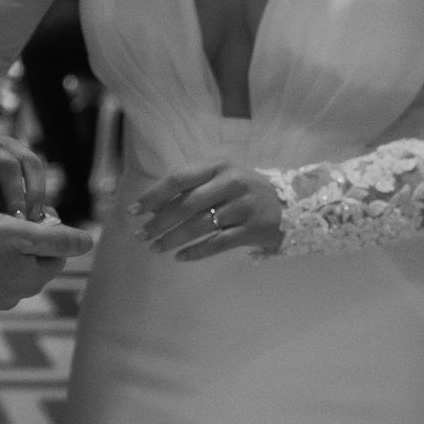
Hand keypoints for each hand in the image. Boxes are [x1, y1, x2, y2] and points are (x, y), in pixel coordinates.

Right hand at [0, 212, 94, 312]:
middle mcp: (16, 295)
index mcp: (33, 280)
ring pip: (8, 267)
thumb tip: (88, 242)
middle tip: (4, 217)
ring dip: (2, 249)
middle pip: (32, 260)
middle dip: (24, 239)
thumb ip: (57, 240)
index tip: (27, 212)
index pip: (57, 253)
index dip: (48, 229)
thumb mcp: (21, 234)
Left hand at [129, 166, 284, 260]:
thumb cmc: (245, 189)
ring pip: (199, 226)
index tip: (134, 210)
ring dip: (173, 238)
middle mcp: (230, 183)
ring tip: (156, 247)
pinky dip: (196, 252)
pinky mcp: (251, 230)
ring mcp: (242, 208)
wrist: (290, 204)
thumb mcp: (221, 176)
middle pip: (186, 204)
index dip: (153, 195)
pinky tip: (180, 257)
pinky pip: (217, 244)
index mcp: (218, 166)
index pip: (179, 178)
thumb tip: (155, 205)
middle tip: (142, 234)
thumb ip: (192, 185)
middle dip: (159, 222)